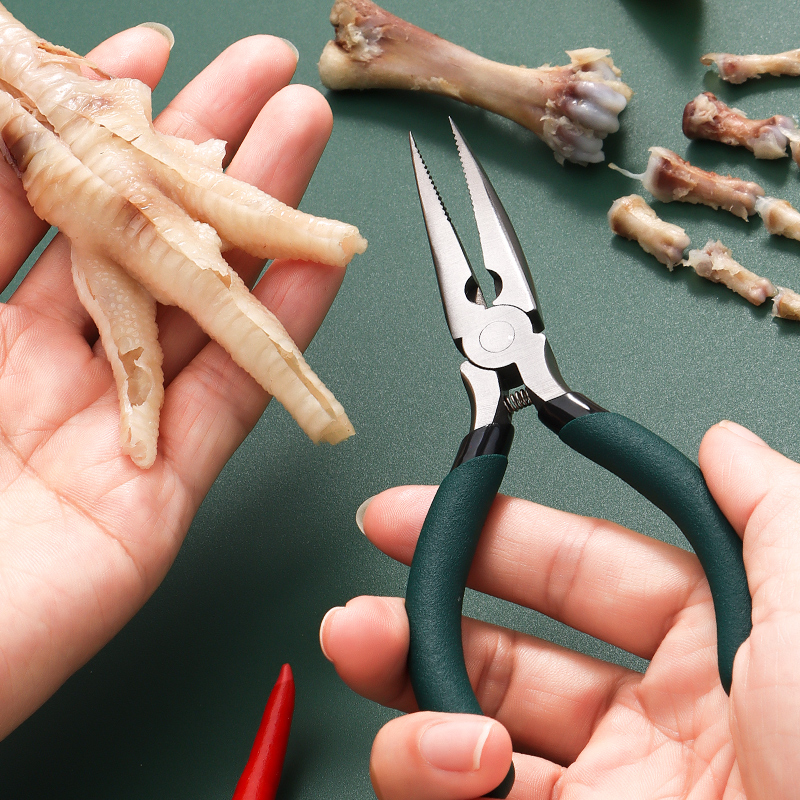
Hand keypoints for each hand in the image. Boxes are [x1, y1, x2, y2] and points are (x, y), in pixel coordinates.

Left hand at [0, 26, 341, 736]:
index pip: (40, 201)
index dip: (95, 121)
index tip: (145, 56)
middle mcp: (37, 374)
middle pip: (138, 243)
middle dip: (203, 150)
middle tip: (257, 77)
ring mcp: (107, 432)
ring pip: (198, 309)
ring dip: (260, 223)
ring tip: (305, 139)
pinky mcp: (157, 501)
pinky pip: (231, 404)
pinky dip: (280, 333)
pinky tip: (317, 265)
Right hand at [320, 421, 799, 799]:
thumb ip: (771, 512)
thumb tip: (726, 444)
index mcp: (713, 646)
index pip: (579, 568)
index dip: (499, 530)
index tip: (430, 505)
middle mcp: (655, 719)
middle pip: (509, 640)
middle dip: (427, 602)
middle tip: (376, 575)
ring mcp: (607, 791)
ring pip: (472, 720)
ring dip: (411, 681)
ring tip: (384, 657)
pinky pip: (464, 797)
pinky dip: (431, 770)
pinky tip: (455, 756)